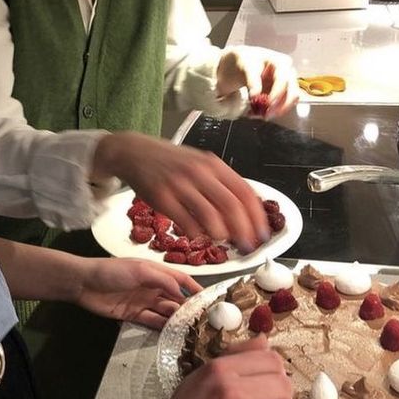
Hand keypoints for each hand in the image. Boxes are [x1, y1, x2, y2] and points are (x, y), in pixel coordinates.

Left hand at [71, 258, 202, 329]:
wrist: (83, 283)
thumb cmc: (112, 271)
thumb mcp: (140, 270)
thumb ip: (164, 280)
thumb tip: (184, 293)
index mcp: (156, 272)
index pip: (182, 280)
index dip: (196, 289)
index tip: (211, 301)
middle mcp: (153, 287)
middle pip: (176, 299)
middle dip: (189, 309)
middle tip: (205, 322)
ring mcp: (144, 302)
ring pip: (166, 312)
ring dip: (178, 320)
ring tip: (193, 332)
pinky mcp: (134, 315)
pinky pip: (153, 322)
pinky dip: (163, 327)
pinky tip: (174, 334)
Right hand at [93, 133, 270, 248]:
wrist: (135, 152)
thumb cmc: (170, 161)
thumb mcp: (199, 163)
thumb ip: (220, 183)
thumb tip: (244, 211)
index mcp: (213, 164)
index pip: (244, 192)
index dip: (257, 216)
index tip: (263, 233)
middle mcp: (200, 172)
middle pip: (231, 206)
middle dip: (244, 231)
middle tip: (248, 246)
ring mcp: (180, 184)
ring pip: (210, 215)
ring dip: (221, 234)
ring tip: (224, 242)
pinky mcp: (162, 197)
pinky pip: (185, 221)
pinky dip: (196, 234)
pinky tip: (199, 237)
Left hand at [217, 46, 299, 117]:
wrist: (244, 63)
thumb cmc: (247, 61)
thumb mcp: (247, 66)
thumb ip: (252, 80)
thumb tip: (255, 95)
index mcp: (281, 63)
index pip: (283, 79)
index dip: (277, 93)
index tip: (268, 103)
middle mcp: (288, 74)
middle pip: (292, 93)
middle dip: (280, 106)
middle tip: (266, 115)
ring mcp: (287, 85)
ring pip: (288, 102)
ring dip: (275, 112)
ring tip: (257, 115)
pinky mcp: (283, 94)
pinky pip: (282, 106)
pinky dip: (270, 112)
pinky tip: (256, 113)